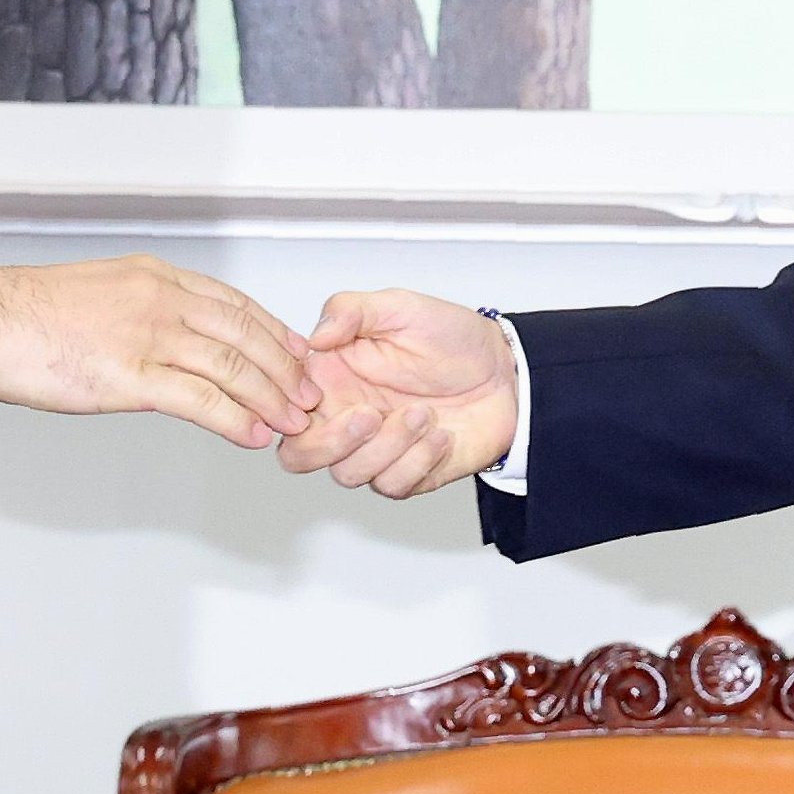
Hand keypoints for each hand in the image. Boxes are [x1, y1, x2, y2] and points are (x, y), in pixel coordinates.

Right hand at [0, 256, 318, 448]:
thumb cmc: (32, 312)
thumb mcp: (103, 290)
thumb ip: (143, 308)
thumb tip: (169, 337)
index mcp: (157, 277)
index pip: (235, 304)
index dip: (273, 332)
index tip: (298, 354)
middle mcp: (162, 300)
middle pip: (244, 334)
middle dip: (284, 367)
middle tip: (311, 394)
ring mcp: (148, 336)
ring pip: (230, 366)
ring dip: (269, 397)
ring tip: (293, 421)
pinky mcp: (130, 375)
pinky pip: (197, 399)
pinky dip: (232, 418)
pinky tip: (251, 434)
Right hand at [278, 289, 517, 497]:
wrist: (508, 373)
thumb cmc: (453, 338)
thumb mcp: (400, 307)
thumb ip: (350, 311)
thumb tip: (313, 336)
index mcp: (334, 378)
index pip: (285, 407)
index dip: (289, 410)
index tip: (318, 397)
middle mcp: (347, 417)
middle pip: (300, 456)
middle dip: (330, 443)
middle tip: (370, 415)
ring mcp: (377, 449)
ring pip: (348, 474)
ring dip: (387, 447)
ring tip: (424, 414)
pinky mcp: (407, 473)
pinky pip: (392, 485)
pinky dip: (417, 462)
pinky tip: (441, 435)